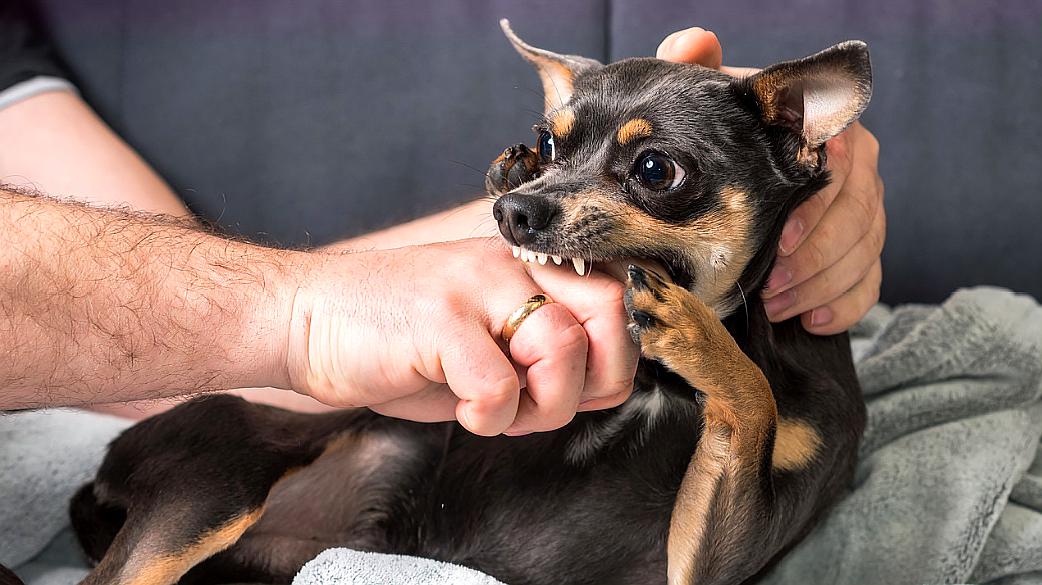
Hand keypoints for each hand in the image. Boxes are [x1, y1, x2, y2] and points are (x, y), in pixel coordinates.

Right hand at [281, 239, 636, 435]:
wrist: (304, 319)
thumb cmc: (396, 337)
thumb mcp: (484, 337)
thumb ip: (545, 351)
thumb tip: (607, 384)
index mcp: (525, 264)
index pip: (618, 298)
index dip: (612, 357)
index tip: (576, 388)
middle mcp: (509, 264)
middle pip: (611, 312)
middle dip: (595, 379)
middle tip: (544, 401)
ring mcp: (475, 286)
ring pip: (564, 349)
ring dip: (540, 406)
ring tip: (495, 407)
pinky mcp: (439, 320)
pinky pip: (500, 387)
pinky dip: (488, 418)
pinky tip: (461, 409)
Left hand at [657, 27, 884, 333]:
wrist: (727, 174)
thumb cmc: (719, 136)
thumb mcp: (705, 103)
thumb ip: (698, 70)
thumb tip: (695, 42)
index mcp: (828, 131)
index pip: (844, 167)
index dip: (817, 210)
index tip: (781, 243)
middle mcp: (857, 168)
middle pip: (861, 215)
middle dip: (817, 259)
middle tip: (773, 287)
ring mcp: (863, 211)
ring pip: (866, 251)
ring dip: (822, 286)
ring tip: (777, 306)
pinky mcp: (861, 250)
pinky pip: (870, 282)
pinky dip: (844, 305)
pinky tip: (809, 321)